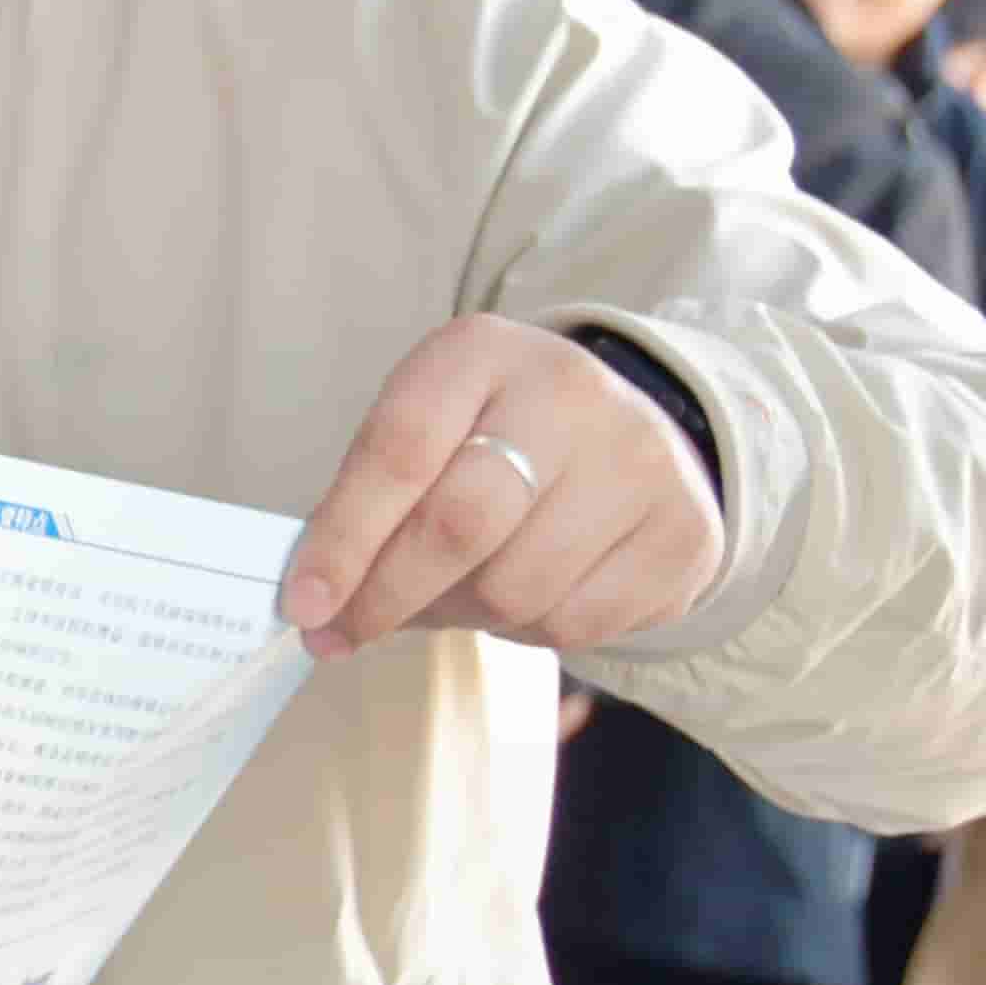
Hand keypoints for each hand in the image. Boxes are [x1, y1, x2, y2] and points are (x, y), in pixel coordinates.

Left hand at [283, 316, 727, 664]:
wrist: (630, 432)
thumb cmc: (491, 438)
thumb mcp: (425, 429)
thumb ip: (365, 500)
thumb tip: (315, 604)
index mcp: (481, 352)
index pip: (399, 451)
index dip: (343, 538)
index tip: (302, 604)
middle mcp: (571, 393)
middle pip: (460, 524)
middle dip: (387, 594)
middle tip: (342, 632)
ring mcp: (640, 463)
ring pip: (515, 589)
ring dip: (459, 617)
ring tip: (450, 594)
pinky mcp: (683, 534)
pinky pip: (574, 626)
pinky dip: (523, 632)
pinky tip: (522, 595)